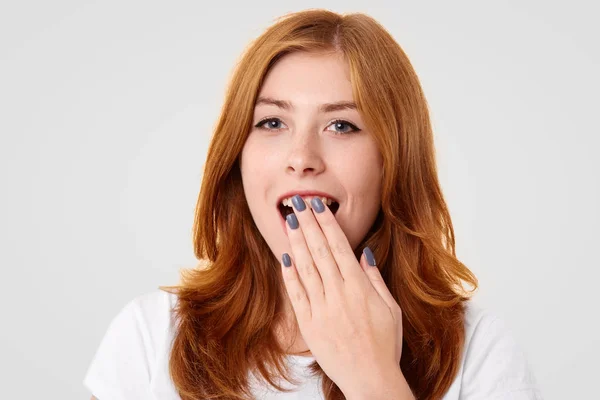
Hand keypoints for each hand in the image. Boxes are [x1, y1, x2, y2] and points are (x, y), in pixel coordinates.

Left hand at [280, 195, 403, 395]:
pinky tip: (284, 257)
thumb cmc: (384, 345)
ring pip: (305, 267)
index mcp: (359, 287)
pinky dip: (289, 274)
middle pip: (319, 250)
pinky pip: (295, 294)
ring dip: (295, 242)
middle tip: (296, 202)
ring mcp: (321, 309)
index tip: (318, 205)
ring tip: (288, 221)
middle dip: (307, 223)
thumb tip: (364, 254)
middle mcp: (338, 294)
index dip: (326, 223)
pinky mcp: (308, 324)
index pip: (339, 246)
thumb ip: (375, 279)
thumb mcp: (390, 308)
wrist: (370, 379)